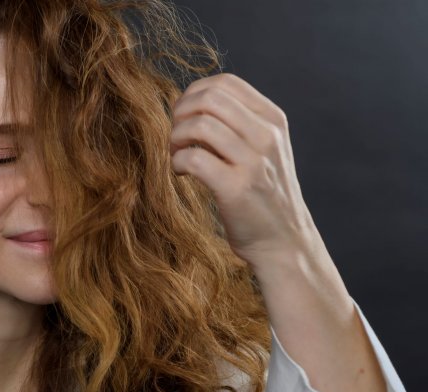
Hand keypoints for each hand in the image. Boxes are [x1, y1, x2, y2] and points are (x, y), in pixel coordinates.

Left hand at [169, 73, 318, 266]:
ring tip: (177, 154)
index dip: (194, 93)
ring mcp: (253, 162)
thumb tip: (192, 103)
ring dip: (176, 138)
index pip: (225, 83)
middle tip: (176, 136)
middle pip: (209, 99)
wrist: (284, 241)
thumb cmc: (263, 194)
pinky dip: (177, 162)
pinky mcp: (236, 188)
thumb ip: (239, 124)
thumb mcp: (263, 149)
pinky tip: (181, 173)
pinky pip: (193, 158)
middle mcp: (266, 136)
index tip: (184, 116)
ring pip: (199, 125)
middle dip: (180, 113)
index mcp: (272, 120)